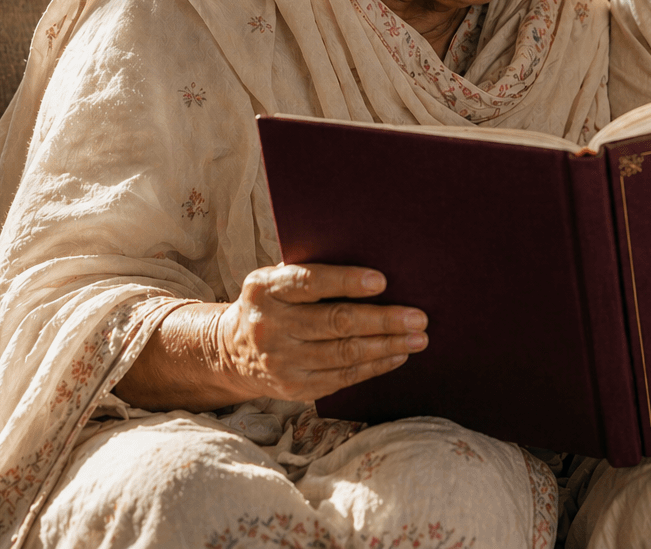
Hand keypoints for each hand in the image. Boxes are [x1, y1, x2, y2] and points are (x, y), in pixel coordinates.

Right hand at [211, 263, 427, 401]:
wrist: (232, 349)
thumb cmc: (273, 303)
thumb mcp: (276, 279)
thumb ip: (312, 271)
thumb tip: (373, 262)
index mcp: (265, 289)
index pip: (309, 283)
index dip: (346, 281)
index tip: (382, 281)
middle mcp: (270, 326)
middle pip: (335, 323)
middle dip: (383, 320)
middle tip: (418, 317)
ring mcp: (280, 361)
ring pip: (344, 354)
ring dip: (387, 346)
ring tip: (418, 338)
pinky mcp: (294, 387)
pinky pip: (342, 377)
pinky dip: (375, 366)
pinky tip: (397, 355)